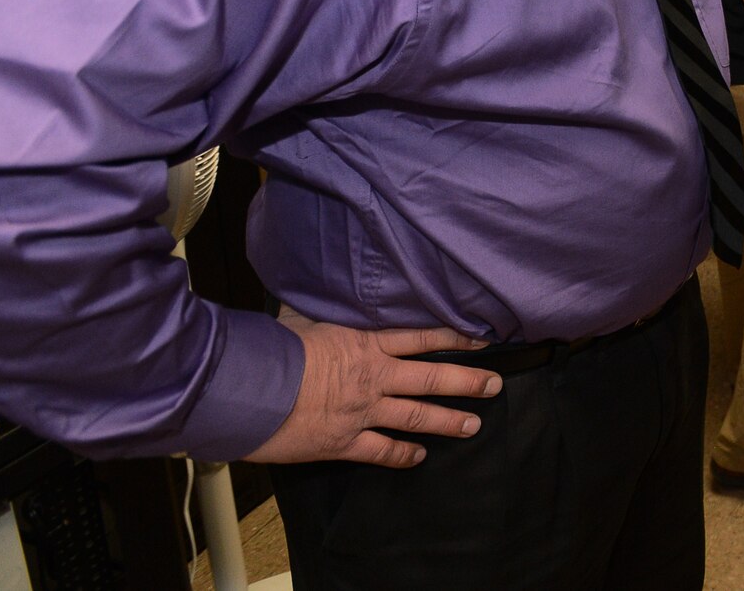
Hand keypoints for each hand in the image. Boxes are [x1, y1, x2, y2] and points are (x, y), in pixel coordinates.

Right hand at [242, 311, 502, 468]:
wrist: (248, 389)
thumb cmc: (272, 347)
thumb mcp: (303, 315)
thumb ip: (323, 306)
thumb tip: (322, 285)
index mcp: (367, 343)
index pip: (423, 338)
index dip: (457, 338)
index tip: (484, 340)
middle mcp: (374, 377)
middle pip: (432, 378)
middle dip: (468, 382)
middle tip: (494, 385)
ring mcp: (363, 411)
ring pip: (417, 416)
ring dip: (448, 421)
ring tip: (474, 424)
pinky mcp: (344, 442)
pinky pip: (382, 450)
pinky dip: (403, 455)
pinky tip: (419, 457)